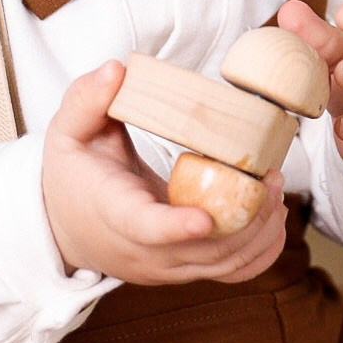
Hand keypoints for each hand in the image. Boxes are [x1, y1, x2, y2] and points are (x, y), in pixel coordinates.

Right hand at [40, 62, 291, 285]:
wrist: (65, 228)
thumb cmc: (72, 176)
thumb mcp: (67, 133)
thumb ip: (87, 100)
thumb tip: (117, 70)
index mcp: (114, 214)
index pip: (146, 228)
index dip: (176, 228)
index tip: (205, 219)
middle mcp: (143, 251)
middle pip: (203, 250)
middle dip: (246, 218)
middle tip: (272, 176)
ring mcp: (166, 267)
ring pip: (224, 264)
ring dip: (260, 231)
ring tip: (278, 188)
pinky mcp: (184, 270)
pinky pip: (231, 272)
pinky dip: (260, 252)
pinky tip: (276, 218)